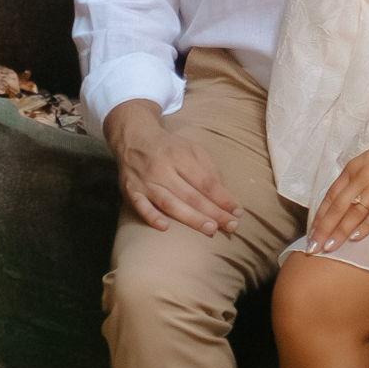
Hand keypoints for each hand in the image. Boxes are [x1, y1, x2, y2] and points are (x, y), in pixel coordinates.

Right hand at [105, 101, 239, 236]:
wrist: (133, 138)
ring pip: (169, 203)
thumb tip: (225, 196)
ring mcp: (145, 181)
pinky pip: (141, 206)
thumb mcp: (192, 149)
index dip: (222, 197)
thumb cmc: (170, 148)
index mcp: (180, 156)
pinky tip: (165, 228)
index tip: (237, 212)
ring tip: (210, 229)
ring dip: (190, 217)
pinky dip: (152, 217)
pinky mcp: (130, 191)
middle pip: (190, 194)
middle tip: (231, 226)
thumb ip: (209, 169)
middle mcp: (162, 168)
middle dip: (212, 212)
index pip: (205, 181)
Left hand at [307, 123, 368, 253]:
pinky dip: (366, 225)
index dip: (320, 216)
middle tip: (312, 248)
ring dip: (340, 231)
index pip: (330, 196)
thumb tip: (342, 203)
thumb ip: (354, 179)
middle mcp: (361, 177)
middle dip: (324, 229)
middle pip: (338, 207)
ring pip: (354, 212)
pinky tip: (355, 238)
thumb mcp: (366, 161)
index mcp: (352, 169)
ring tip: (329, 248)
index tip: (311, 233)